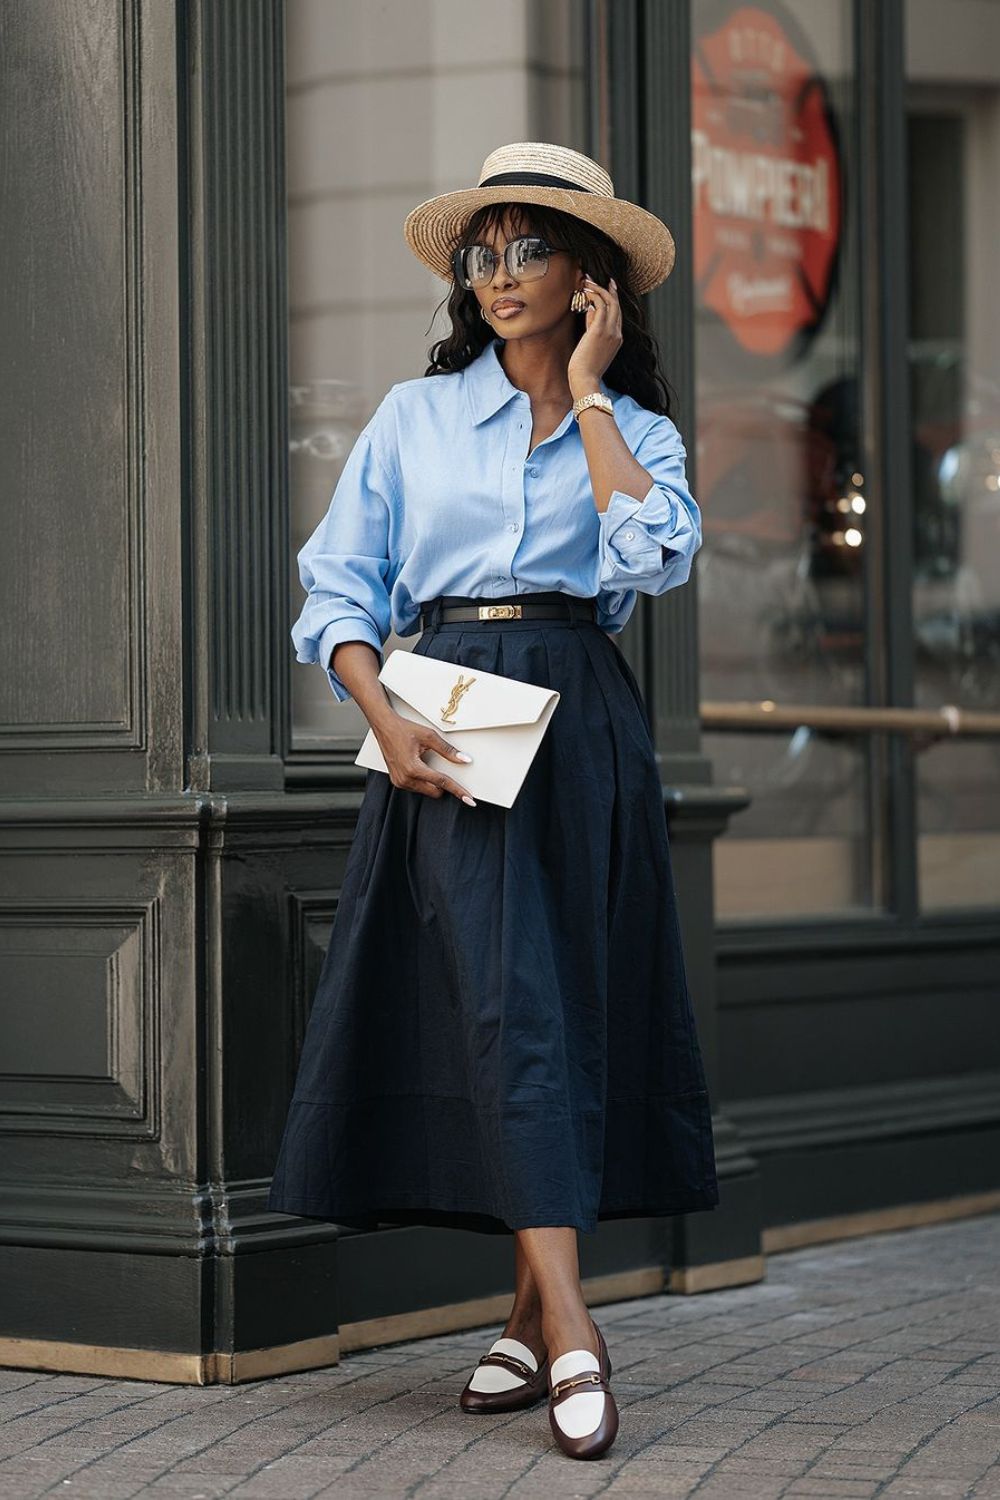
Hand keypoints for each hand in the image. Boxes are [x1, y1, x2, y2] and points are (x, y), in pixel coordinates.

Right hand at [373, 710, 476, 804]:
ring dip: (432, 782)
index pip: (442, 783)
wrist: (384, 727)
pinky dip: (423, 780)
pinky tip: (419, 766)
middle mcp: (405, 778)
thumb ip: (448, 751)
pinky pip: (416, 787)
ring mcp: (399, 781)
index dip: (458, 791)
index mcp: (413, 768)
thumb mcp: (429, 736)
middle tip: (445, 769)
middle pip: (435, 792)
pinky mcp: (396, 781)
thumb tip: (464, 760)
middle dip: (443, 785)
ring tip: (426, 762)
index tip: (469, 799)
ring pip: (425, 790)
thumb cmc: (403, 729)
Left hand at [567, 274, 621, 396]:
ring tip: (586, 281)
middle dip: (607, 289)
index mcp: (617, 340)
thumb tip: (590, 311)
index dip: (612, 299)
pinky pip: (600, 305)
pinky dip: (593, 295)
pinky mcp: (599, 331)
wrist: (585, 381)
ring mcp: (610, 332)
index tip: (605, 288)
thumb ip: (592, 328)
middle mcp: (617, 334)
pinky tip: (585, 290)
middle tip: (596, 278)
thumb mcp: (591, 346)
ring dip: (597, 288)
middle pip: (616, 305)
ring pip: (609, 302)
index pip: (617, 314)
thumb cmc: (585, 369)